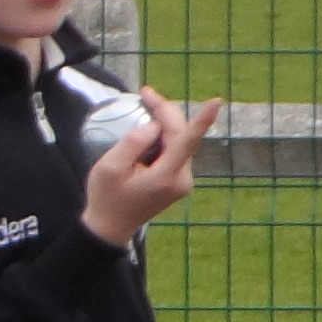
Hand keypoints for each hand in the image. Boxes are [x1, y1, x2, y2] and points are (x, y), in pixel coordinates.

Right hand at [83, 89, 221, 246]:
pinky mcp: (180, 181)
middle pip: (181, 135)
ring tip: (143, 110)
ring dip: (162, 125)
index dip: (202, 119)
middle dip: (164, 112)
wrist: (110, 228)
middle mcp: (181, 179)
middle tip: (145, 93)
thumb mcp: (109, 168)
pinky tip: (146, 137)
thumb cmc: (106, 198)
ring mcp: (183, 181)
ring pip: (178, 141)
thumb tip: (154, 126)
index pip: (187, 141)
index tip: (216, 102)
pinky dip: (162, 139)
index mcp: (165, 177)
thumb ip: (132, 143)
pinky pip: (175, 151)